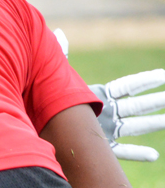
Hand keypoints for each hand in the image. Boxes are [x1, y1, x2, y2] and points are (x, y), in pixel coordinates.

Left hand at [52, 28, 164, 161]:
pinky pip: (121, 152)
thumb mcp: (55, 76)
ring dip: (153, 124)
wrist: (35, 128)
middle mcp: (104, 112)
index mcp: (98, 95)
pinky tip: (152, 156)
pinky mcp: (97, 147)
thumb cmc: (44, 100)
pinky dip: (136, 153)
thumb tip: (57, 32)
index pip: (127, 87)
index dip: (146, 81)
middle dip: (156, 101)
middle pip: (137, 106)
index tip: (164, 76)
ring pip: (134, 127)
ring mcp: (103, 130)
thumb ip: (60, 55)